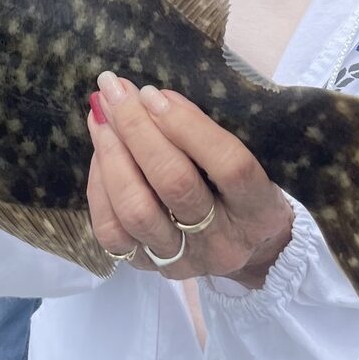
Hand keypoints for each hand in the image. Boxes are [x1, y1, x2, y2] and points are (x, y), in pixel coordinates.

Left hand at [86, 73, 292, 288]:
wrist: (249, 252)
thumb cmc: (244, 190)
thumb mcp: (250, 159)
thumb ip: (207, 132)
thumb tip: (151, 98)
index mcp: (258, 210)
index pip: (229, 165)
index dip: (187, 126)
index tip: (153, 93)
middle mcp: (221, 242)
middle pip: (174, 184)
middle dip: (137, 129)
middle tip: (115, 91)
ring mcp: (183, 260)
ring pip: (137, 211)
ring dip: (112, 155)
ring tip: (100, 117)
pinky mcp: (149, 269)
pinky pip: (112, 232)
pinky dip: (100, 187)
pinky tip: (100, 154)